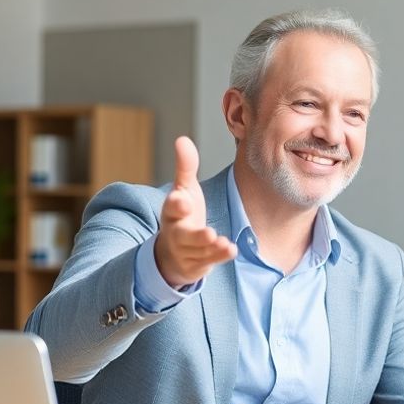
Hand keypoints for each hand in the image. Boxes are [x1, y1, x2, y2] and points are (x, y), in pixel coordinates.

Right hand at [154, 136, 235, 287]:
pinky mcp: (198, 263)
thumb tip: (182, 139)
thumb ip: (185, 167)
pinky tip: (231, 249)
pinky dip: (218, 256)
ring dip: (210, 248)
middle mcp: (177, 233)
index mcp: (173, 213)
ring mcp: (187, 251)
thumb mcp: (183, 190)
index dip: (177, 203)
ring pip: (197, 251)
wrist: (173, 251)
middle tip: (208, 232)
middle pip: (183, 235)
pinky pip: (209, 261)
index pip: (172, 208)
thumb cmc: (182, 215)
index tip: (181, 199)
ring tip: (222, 241)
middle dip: (194, 235)